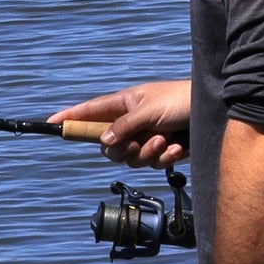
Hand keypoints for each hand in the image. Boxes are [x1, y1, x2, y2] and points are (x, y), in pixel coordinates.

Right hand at [47, 79, 190, 166]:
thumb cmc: (181, 100)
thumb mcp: (150, 109)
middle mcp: (131, 121)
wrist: (212, 110)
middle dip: (123, 150)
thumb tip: (104, 142)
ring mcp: (145, 137)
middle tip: (139, 142)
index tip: (50, 124)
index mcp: (124, 103)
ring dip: (148, 153)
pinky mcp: (161, 150)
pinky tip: (178, 147)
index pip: (90, 110)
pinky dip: (164, 158)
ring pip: (130, 159)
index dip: (70, 117)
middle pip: (109, 146)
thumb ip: (125, 126)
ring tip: (165, 139)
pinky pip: (151, 164)